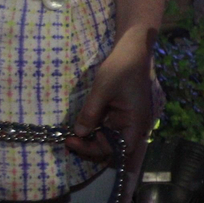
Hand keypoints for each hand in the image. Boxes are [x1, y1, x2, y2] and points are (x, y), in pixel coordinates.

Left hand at [66, 27, 154, 166]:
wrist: (132, 52)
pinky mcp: (122, 114)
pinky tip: (82, 127)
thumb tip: (79, 134)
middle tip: (68, 142)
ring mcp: (128, 120)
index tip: (72, 141)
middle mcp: (134, 126)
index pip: (117, 149)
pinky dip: (95, 130)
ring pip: (110, 140)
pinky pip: (109, 128)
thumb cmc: (121, 69)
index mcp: (135, 123)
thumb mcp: (101, 91)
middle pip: (114, 148)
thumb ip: (90, 114)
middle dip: (91, 148)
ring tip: (72, 137)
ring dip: (92, 140)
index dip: (95, 150)